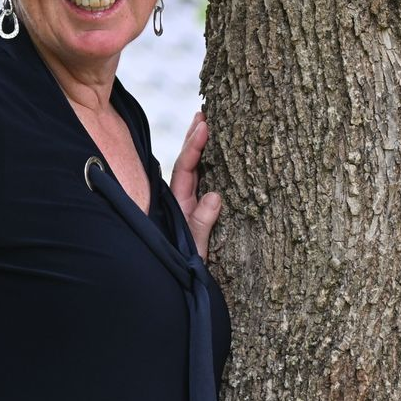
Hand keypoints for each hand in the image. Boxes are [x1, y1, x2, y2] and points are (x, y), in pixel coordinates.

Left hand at [170, 112, 222, 260]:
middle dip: (195, 138)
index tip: (203, 125)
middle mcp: (185, 199)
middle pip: (189, 162)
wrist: (188, 287)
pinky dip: (212, 165)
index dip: (193, 146)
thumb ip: (201, 222)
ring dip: (202, 147)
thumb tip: (214, 195)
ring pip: (197, 170)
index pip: (186, 167)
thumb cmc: (188, 266)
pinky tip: (220, 153)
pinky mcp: (204, 211)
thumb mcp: (194, 245)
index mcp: (180, 203)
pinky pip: (208, 182)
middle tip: (203, 113)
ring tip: (206, 122)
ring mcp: (194, 204)